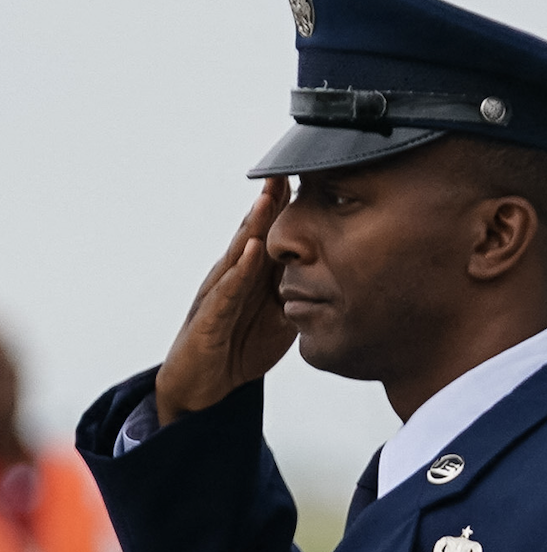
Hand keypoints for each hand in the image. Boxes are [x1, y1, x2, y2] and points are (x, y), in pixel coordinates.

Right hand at [155, 178, 293, 425]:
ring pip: (239, 252)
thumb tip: (338, 284)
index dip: (287, 208)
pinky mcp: (210, 317)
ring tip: (270, 194)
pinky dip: (241, 270)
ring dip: (254, 223)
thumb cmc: (239, 346)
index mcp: (253, 276)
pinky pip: (227, 290)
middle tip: (287, 166)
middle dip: (270, 201)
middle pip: (254, 232)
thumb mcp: (282, 320)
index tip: (309, 176)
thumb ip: (303, 297)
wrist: (203, 385)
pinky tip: (254, 250)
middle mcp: (234, 276)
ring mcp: (220, 293)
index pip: (272, 235)